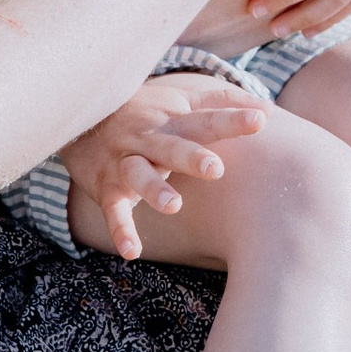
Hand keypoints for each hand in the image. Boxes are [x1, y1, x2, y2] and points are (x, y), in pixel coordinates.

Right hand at [57, 74, 260, 260]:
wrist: (81, 116)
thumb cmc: (145, 110)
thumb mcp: (181, 100)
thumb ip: (222, 102)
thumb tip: (269, 109)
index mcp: (173, 119)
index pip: (207, 118)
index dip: (233, 119)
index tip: (262, 120)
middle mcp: (149, 138)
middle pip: (172, 146)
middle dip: (192, 157)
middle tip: (215, 169)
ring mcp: (125, 161)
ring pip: (138, 174)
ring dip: (154, 190)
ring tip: (174, 206)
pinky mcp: (106, 186)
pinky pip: (113, 209)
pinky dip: (120, 229)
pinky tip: (132, 251)